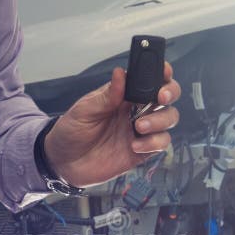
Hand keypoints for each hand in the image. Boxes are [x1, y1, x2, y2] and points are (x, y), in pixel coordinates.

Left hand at [43, 63, 181, 187]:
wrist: (64, 163)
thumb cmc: (72, 132)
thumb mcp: (84, 110)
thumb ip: (106, 95)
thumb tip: (120, 73)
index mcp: (123, 95)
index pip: (149, 78)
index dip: (161, 72)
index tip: (164, 71)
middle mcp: (136, 110)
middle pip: (167, 96)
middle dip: (170, 93)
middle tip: (160, 97)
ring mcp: (141, 131)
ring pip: (168, 118)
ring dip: (160, 120)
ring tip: (139, 126)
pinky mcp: (142, 151)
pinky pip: (160, 143)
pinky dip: (153, 143)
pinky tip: (134, 145)